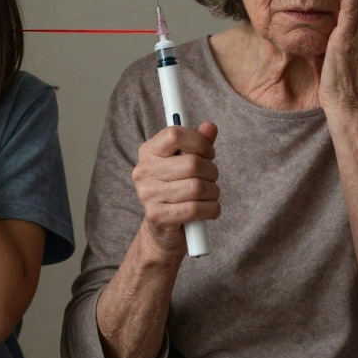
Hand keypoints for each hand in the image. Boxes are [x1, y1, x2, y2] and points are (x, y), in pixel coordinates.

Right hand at [132, 122, 220, 258]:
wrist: (162, 230)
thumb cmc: (176, 190)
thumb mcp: (185, 163)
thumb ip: (198, 143)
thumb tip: (210, 127)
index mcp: (148, 151)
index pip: (175, 134)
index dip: (199, 142)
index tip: (208, 153)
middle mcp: (144, 171)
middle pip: (192, 163)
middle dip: (211, 171)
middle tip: (211, 178)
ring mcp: (148, 195)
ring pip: (197, 187)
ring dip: (213, 192)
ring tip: (209, 195)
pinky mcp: (157, 216)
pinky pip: (195, 209)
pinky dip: (211, 209)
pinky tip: (209, 209)